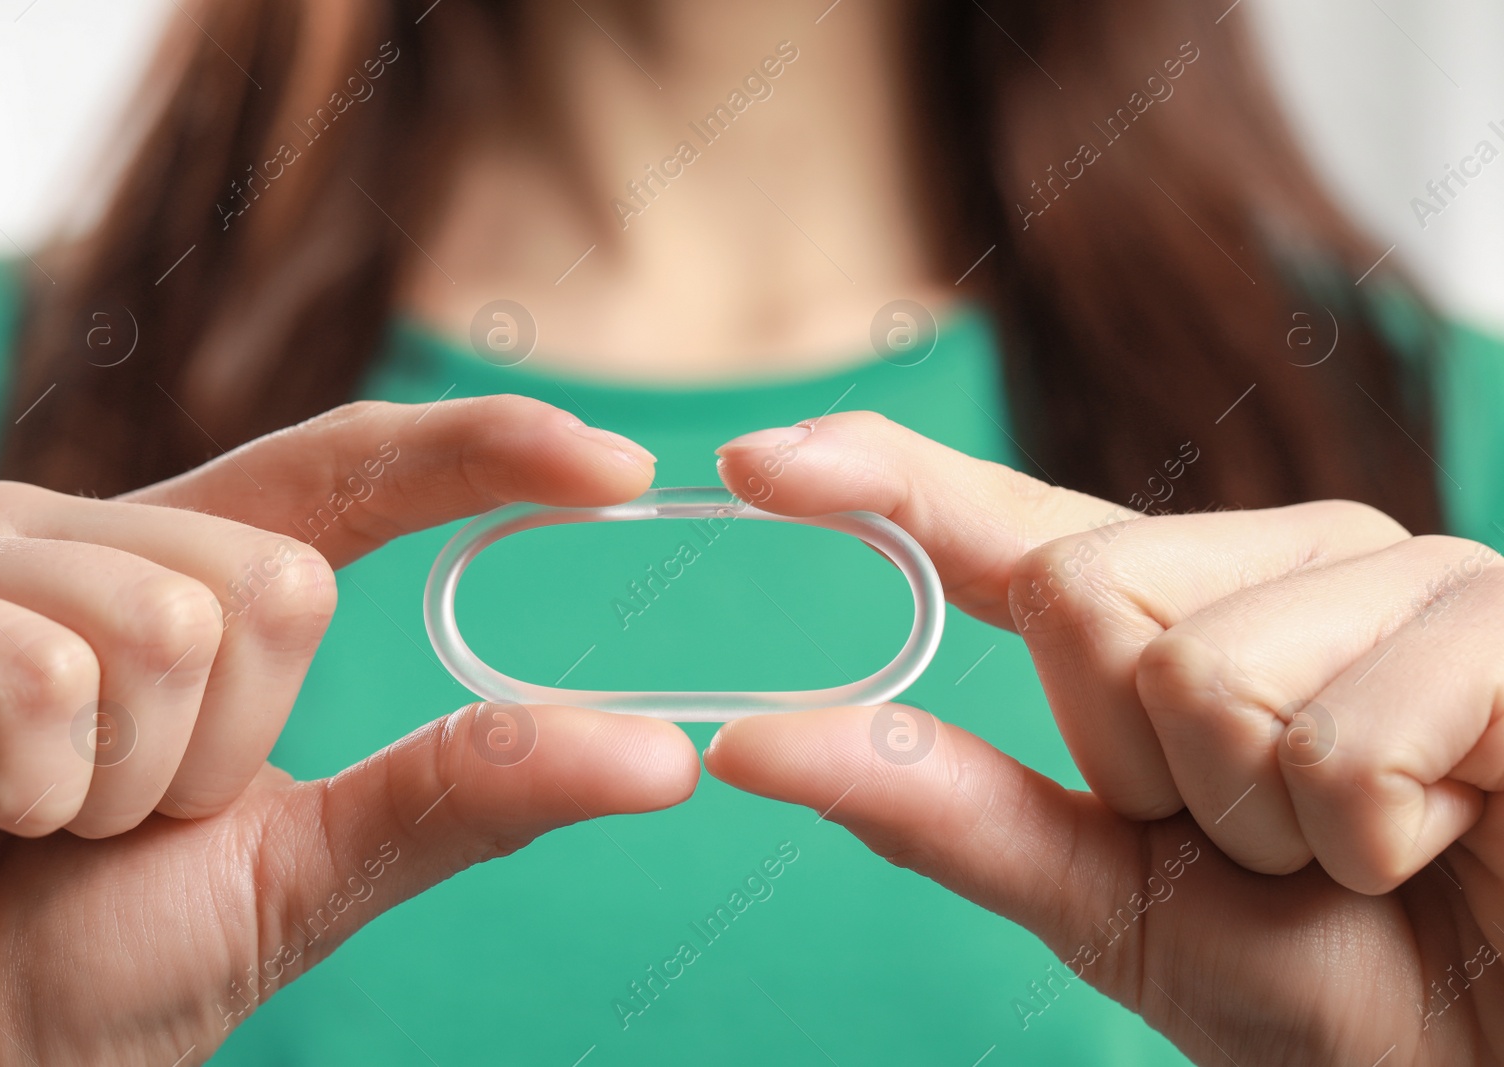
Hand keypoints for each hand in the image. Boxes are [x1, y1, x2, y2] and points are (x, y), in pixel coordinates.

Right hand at [0, 396, 697, 1065]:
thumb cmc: (82, 967)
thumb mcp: (301, 871)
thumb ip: (460, 794)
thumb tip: (665, 758)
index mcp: (176, 576)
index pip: (350, 471)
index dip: (481, 451)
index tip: (618, 472)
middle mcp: (80, 538)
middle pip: (279, 582)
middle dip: (224, 753)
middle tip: (117, 822)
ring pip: (169, 627)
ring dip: (122, 789)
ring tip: (31, 824)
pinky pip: (39, 671)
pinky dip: (25, 790)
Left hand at [709, 412, 1503, 1066]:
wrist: (1503, 1064)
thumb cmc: (1338, 986)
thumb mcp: (1112, 901)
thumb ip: (944, 810)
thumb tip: (748, 745)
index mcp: (1192, 613)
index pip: (1013, 530)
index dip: (885, 483)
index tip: (756, 462)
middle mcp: (1286, 564)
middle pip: (1083, 599)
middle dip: (1150, 770)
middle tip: (1269, 840)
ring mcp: (1400, 576)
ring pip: (1203, 675)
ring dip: (1271, 824)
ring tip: (1370, 851)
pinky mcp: (1500, 623)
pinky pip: (1340, 739)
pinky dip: (1371, 840)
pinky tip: (1449, 836)